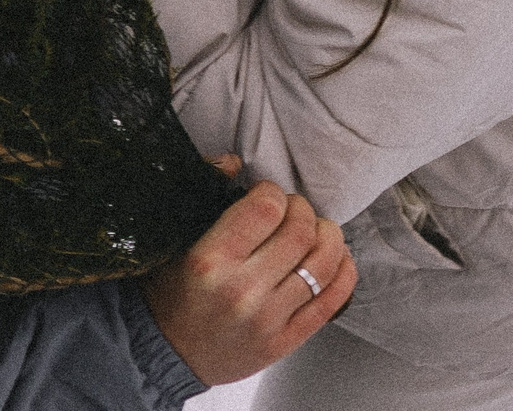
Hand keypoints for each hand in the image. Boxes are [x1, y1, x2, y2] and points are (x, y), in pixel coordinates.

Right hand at [142, 163, 354, 386]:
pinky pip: (332, 300)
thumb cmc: (171, 292)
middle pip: (300, 231)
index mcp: (210, 259)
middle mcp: (242, 289)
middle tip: (293, 210)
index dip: (273, 191)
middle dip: (302, 210)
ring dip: (328, 236)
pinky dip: (344, 272)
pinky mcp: (286, 340)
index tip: (267, 195)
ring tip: (317, 231)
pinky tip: (337, 259)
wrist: (169, 352)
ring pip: (323, 263)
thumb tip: (235, 161)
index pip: (265, 208)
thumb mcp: (175, 240)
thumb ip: (205, 196)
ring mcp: (268, 318)